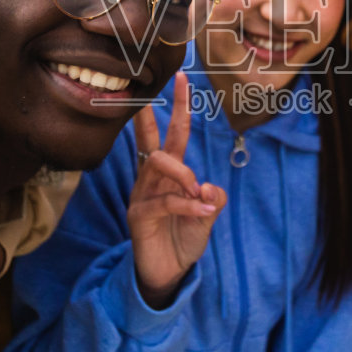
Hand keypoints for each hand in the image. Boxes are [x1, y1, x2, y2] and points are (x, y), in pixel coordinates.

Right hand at [128, 73, 225, 308]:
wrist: (167, 273)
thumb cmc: (183, 239)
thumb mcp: (206, 217)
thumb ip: (212, 199)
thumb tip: (209, 187)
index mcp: (167, 174)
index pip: (172, 134)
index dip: (178, 107)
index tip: (182, 78)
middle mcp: (151, 178)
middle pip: (152, 138)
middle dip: (158, 111)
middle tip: (172, 85)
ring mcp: (142, 194)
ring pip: (162, 165)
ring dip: (186, 176)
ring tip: (199, 195)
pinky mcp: (139, 215)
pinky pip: (164, 202)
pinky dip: (188, 206)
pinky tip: (203, 213)